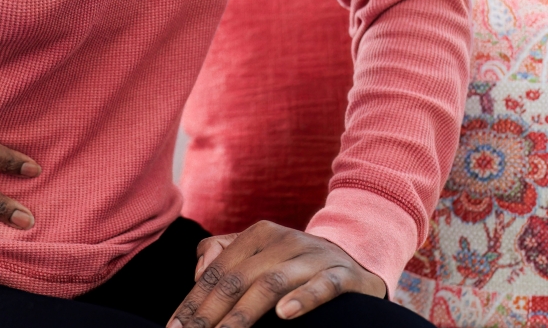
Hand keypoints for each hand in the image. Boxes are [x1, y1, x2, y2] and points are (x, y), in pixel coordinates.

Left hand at [167, 220, 385, 327]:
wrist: (354, 257)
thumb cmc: (294, 262)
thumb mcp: (258, 252)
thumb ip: (223, 254)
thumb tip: (197, 272)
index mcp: (259, 234)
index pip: (218, 269)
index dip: (194, 300)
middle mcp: (283, 240)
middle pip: (238, 277)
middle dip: (210, 312)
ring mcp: (313, 256)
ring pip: (271, 282)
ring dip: (244, 313)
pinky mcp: (342, 275)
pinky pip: (322, 287)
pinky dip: (302, 299)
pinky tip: (284, 314)